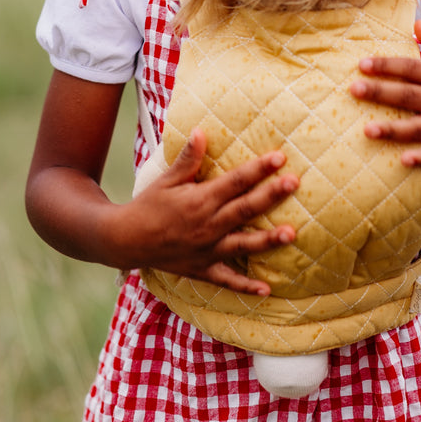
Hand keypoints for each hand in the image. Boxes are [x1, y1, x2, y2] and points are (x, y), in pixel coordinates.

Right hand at [113, 128, 298, 294]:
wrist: (126, 240)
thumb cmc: (149, 205)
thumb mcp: (167, 179)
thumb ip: (188, 158)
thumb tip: (201, 131)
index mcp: (200, 200)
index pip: (235, 181)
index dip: (258, 169)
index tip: (279, 157)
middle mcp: (207, 225)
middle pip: (245, 209)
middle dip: (271, 195)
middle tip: (294, 183)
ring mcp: (207, 250)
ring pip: (242, 244)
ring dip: (267, 240)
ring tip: (291, 234)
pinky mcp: (202, 269)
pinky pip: (227, 280)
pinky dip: (245, 286)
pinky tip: (266, 290)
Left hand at [350, 19, 420, 167]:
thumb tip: (415, 23)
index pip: (413, 68)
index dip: (388, 65)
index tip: (362, 64)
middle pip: (410, 96)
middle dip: (381, 92)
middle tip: (354, 89)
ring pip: (418, 128)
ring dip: (393, 129)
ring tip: (367, 129)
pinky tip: (402, 160)